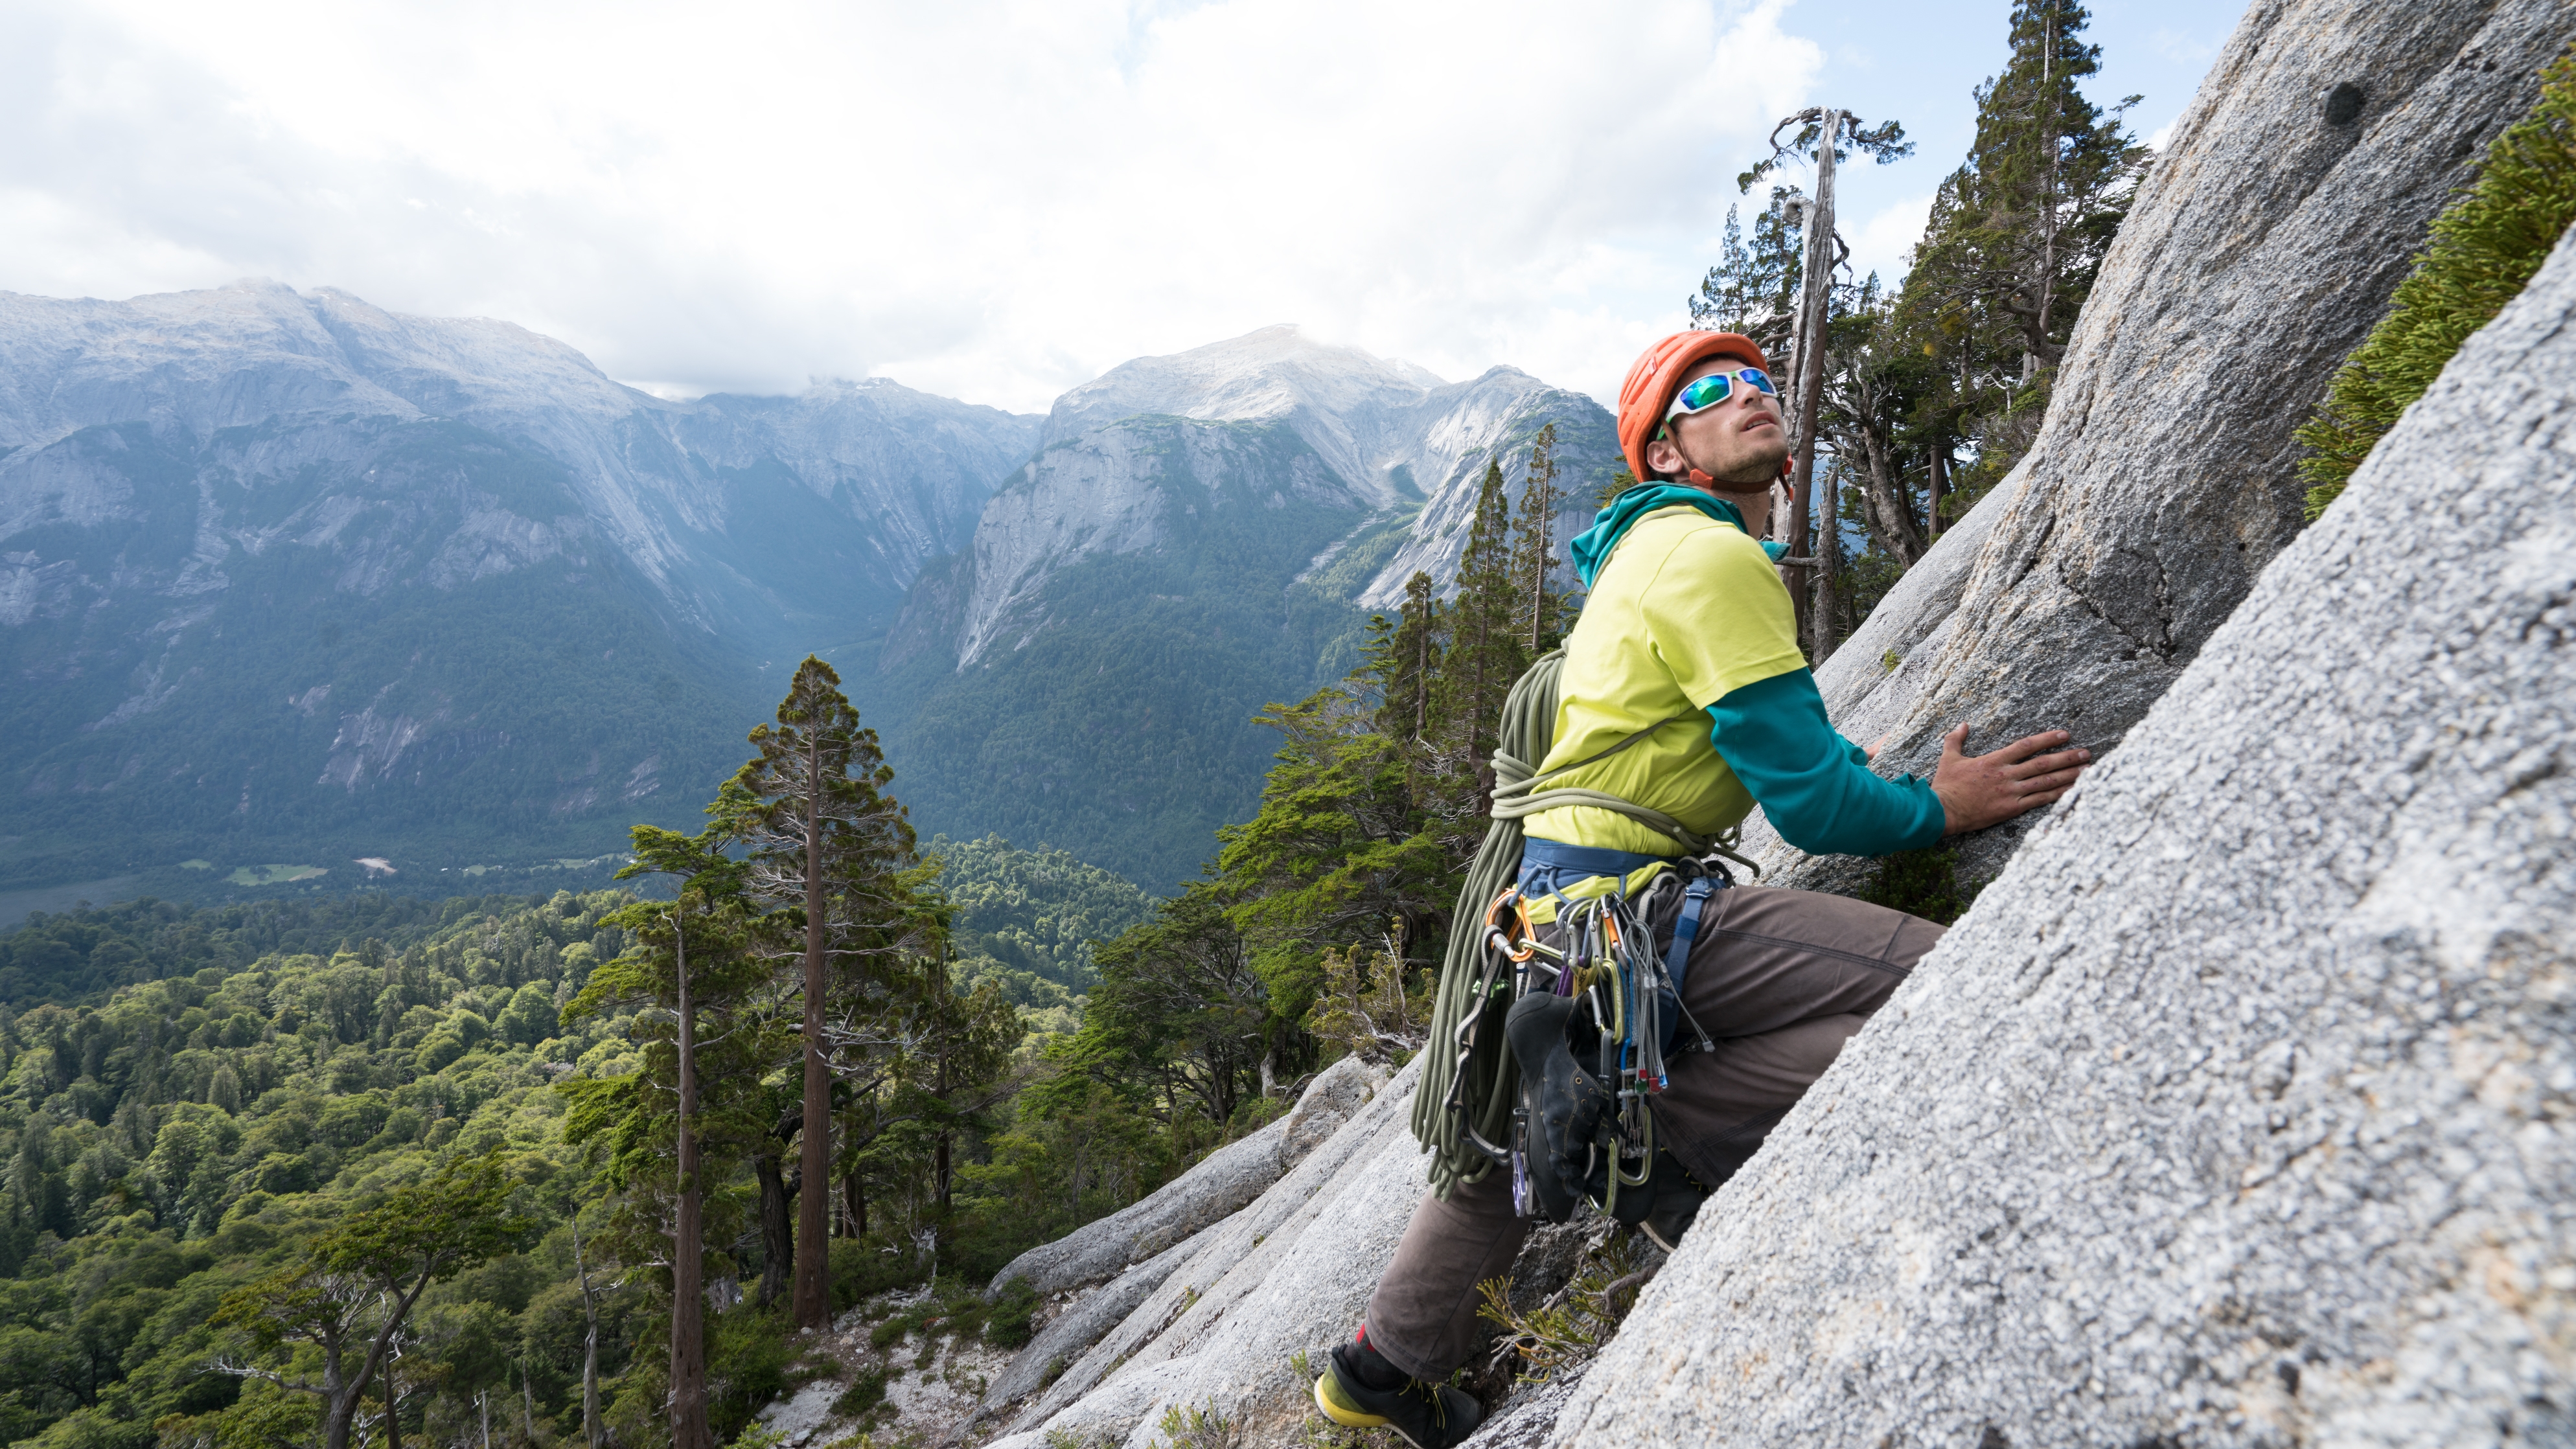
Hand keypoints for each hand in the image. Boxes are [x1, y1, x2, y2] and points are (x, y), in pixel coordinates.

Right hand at [1932, 724, 2091, 834]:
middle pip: (2043, 763)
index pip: (2026, 746)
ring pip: (2046, 782)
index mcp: (1994, 760)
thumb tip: (1963, 724)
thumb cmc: (1945, 785)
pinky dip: (2057, 795)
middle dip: (2067, 757)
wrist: (1943, 810)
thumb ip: (1956, 739)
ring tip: (2087, 771)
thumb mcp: (1948, 758)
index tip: (2064, 734)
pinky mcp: (2011, 809)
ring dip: (2068, 775)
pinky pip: (2039, 801)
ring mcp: (2011, 792)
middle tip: (2086, 753)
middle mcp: (2007, 775)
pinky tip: (2071, 792)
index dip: (2047, 739)